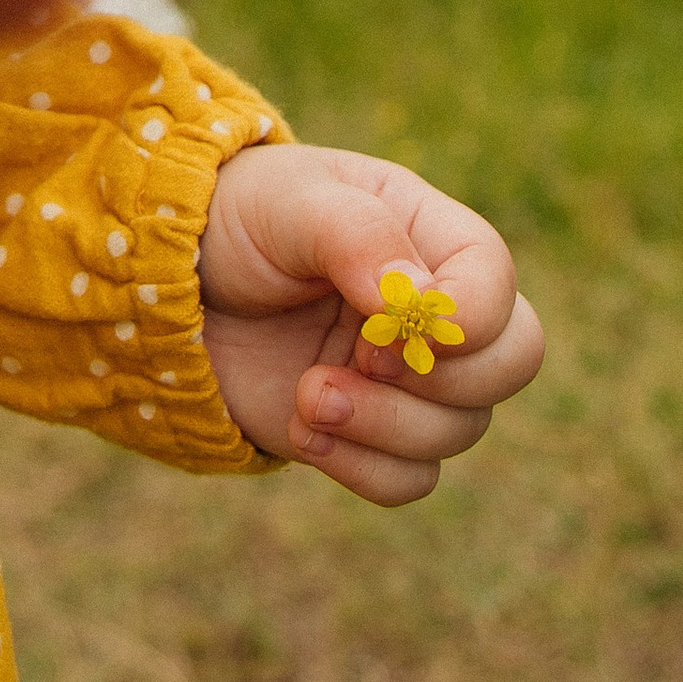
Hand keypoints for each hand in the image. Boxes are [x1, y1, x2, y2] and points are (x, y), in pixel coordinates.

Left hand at [196, 142, 543, 506]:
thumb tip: (416, 299)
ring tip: (308, 395)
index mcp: (430, 235)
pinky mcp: (369, 433)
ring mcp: (407, 379)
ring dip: (384, 427)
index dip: (461, 318)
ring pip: (458, 431)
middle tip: (361, 360)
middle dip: (442, 380)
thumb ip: (355, 234)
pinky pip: (409, 480)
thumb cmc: (240, 220)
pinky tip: (302, 429)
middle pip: (511, 364)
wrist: (172, 286)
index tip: (382, 321)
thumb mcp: (289, 202)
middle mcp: (434, 312)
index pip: (497, 283)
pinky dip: (362, 468)